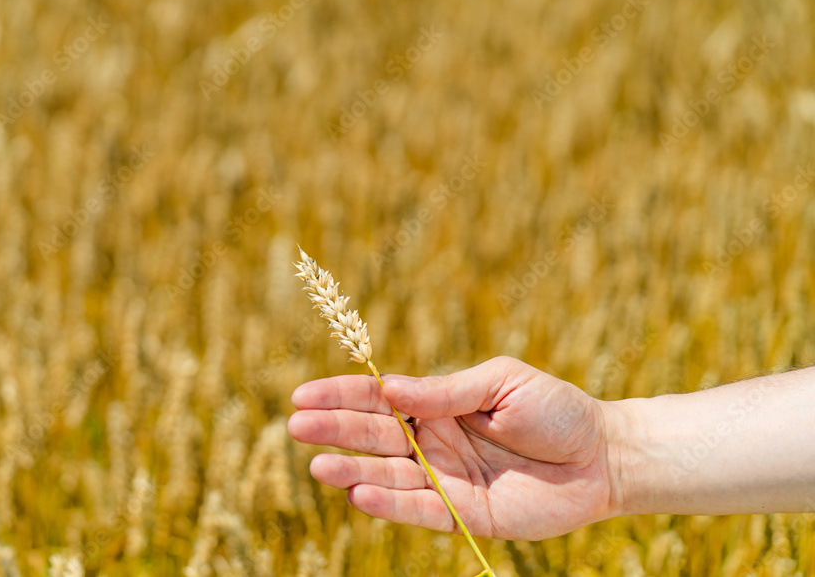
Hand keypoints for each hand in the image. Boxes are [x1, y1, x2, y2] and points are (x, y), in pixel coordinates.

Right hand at [287, 356, 620, 539]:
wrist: (602, 456)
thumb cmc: (555, 410)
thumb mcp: (500, 383)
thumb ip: (445, 391)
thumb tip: (388, 387)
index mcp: (439, 404)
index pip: (379, 399)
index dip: (340, 396)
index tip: (301, 395)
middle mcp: (434, 441)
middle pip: (374, 435)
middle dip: (334, 430)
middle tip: (295, 427)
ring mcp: (447, 478)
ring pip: (389, 475)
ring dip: (352, 470)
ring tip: (318, 466)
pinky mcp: (466, 514)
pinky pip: (421, 510)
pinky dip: (390, 505)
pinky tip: (360, 495)